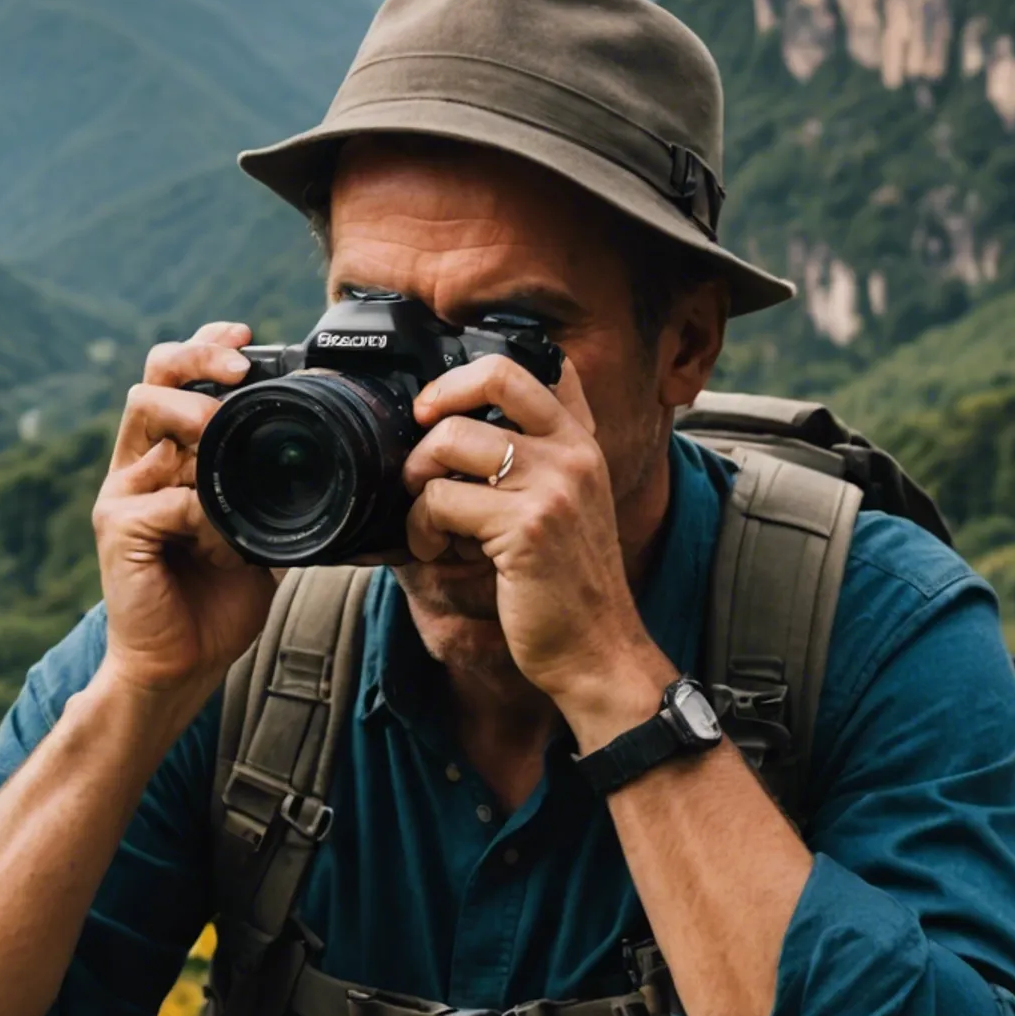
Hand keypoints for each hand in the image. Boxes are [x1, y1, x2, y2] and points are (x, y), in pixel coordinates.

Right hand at [92, 322, 276, 700]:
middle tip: (238, 366)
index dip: (206, 347)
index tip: (246, 337)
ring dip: (194, 416)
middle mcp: (137, 466)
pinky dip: (207, 515)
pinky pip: (169, 498)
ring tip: (222, 435)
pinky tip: (223, 546)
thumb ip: (269, 495)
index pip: (175, 380)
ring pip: (147, 414)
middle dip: (197, 357)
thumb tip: (326, 464)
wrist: (178, 667)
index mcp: (166, 459)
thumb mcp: (256, 535)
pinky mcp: (118, 529)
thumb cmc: (213, 602)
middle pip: (153, 377)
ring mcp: (122, 494)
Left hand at [399, 354, 673, 741]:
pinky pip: (440, 501)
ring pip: (449, 441)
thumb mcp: (563, 507)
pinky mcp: (526, 526)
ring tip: (428, 520)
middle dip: (434, 413)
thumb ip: (529, 462)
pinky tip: (434, 551)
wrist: (597, 650)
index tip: (437, 409)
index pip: (533, 365)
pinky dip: (420, 528)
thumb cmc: (565, 585)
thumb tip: (445, 432)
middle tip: (422, 460)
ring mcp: (553, 486)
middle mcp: (574, 453)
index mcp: (582, 442)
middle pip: (489, 379)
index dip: (470, 374)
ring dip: (417, 483)